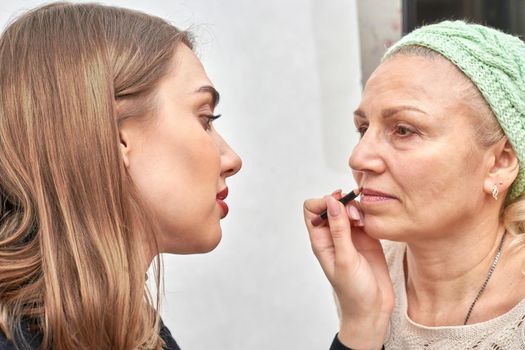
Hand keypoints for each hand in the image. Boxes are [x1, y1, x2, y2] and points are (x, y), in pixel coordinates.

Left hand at [304, 193, 393, 348]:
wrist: (373, 310)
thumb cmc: (354, 291)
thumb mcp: (345, 259)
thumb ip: (339, 230)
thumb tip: (331, 202)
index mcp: (321, 241)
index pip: (312, 210)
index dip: (323, 203)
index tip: (339, 206)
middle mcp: (334, 236)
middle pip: (332, 205)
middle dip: (344, 203)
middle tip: (356, 217)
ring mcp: (351, 236)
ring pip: (350, 209)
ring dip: (358, 209)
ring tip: (365, 222)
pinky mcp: (367, 239)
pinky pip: (366, 218)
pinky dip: (369, 216)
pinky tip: (374, 225)